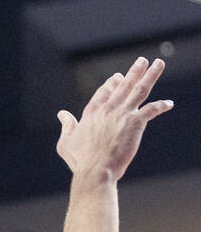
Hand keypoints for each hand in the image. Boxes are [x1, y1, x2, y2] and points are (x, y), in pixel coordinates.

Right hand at [56, 57, 172, 181]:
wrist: (95, 170)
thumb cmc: (80, 160)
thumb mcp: (66, 142)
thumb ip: (66, 126)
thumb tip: (61, 114)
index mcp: (91, 112)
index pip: (104, 92)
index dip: (111, 83)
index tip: (118, 76)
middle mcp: (108, 109)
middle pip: (123, 85)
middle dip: (134, 71)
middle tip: (142, 61)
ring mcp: (122, 114)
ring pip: (139, 90)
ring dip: (150, 75)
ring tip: (158, 64)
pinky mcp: (135, 122)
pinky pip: (152, 109)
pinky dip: (161, 105)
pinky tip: (169, 103)